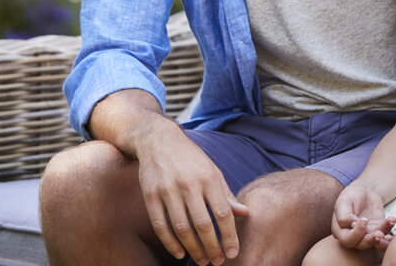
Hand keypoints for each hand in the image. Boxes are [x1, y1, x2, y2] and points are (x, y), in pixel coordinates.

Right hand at [134, 124, 248, 264]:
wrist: (159, 141)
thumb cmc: (191, 159)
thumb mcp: (213, 171)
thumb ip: (226, 194)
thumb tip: (245, 213)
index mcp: (209, 178)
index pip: (223, 213)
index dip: (229, 235)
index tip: (233, 253)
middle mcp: (189, 185)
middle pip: (203, 224)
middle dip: (212, 247)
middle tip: (217, 262)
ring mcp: (168, 191)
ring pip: (182, 228)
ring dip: (193, 249)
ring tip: (202, 260)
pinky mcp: (150, 196)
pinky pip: (161, 225)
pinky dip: (170, 243)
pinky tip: (180, 253)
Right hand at [330, 183, 395, 250]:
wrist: (364, 191)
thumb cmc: (350, 196)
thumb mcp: (344, 201)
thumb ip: (344, 214)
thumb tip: (351, 224)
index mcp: (341, 231)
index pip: (347, 240)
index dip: (356, 233)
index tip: (363, 220)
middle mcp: (353, 236)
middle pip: (361, 244)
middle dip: (371, 240)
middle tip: (379, 234)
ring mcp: (366, 233)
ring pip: (375, 239)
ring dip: (383, 233)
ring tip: (389, 222)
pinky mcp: (378, 228)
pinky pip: (384, 231)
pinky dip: (389, 226)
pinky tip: (393, 219)